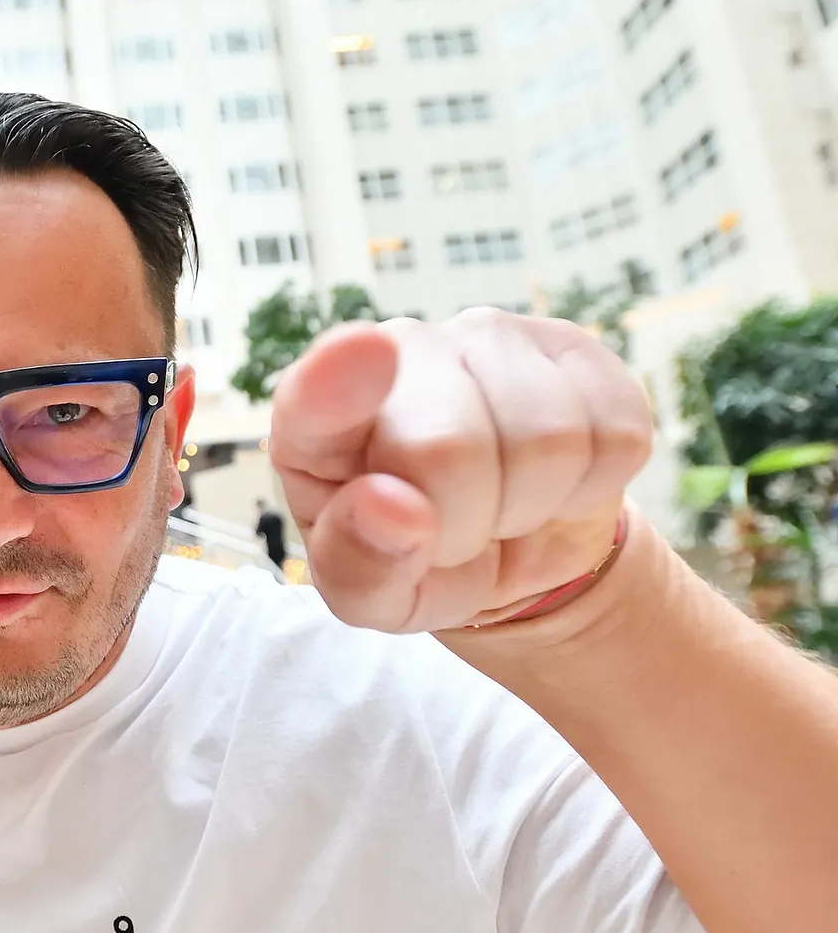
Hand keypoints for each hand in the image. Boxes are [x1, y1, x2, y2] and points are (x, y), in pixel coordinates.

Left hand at [268, 309, 652, 632]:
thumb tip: (392, 506)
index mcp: (317, 418)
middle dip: (463, 525)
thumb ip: (362, 565)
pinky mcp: (573, 347)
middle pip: (449, 449)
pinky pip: (614, 433)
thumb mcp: (373, 595)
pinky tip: (552, 481)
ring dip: (529, 507)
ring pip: (545, 439)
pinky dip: (589, 487)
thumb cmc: (411, 560)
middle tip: (454, 535)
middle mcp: (397, 352)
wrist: (502, 548)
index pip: (317, 393)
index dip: (340, 376)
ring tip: (499, 508)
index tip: (366, 352)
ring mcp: (487, 337)